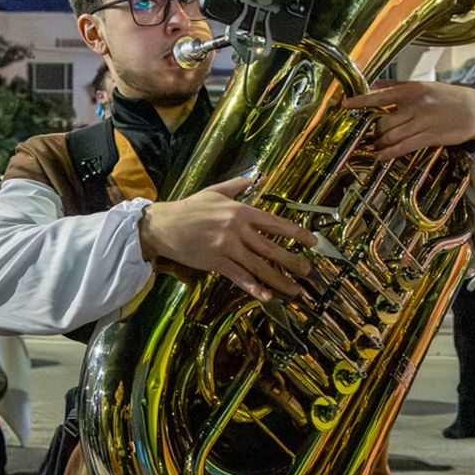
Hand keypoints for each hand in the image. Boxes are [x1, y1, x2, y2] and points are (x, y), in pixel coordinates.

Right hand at [137, 176, 315, 301]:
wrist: (162, 225)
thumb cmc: (189, 208)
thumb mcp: (215, 192)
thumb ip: (238, 185)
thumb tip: (259, 177)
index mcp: (240, 211)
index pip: (275, 223)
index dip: (296, 233)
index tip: (312, 242)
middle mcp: (237, 229)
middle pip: (271, 248)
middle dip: (292, 261)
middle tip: (308, 271)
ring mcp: (226, 247)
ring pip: (258, 266)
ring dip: (278, 280)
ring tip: (295, 290)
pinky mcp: (215, 262)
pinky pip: (239, 277)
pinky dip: (254, 288)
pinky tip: (266, 296)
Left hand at [340, 81, 474, 161]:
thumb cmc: (448, 96)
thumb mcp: (424, 85)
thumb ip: (396, 86)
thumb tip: (373, 85)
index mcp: (412, 89)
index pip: (380, 95)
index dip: (360, 101)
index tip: (344, 105)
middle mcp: (416, 105)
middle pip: (383, 121)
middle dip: (371, 130)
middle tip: (364, 135)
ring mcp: (423, 122)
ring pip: (392, 135)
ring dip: (378, 143)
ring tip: (372, 146)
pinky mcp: (430, 137)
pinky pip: (404, 147)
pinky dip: (389, 153)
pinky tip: (380, 156)